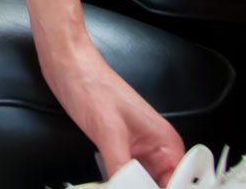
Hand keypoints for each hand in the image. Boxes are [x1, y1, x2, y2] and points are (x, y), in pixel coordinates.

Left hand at [41, 38, 185, 185]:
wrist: (69, 68)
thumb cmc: (92, 85)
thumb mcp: (109, 134)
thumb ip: (122, 170)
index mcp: (166, 142)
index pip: (177, 184)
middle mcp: (156, 148)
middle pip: (157, 186)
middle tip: (119, 187)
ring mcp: (137, 150)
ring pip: (139, 184)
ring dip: (125, 187)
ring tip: (111, 185)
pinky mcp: (118, 150)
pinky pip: (124, 177)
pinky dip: (115, 183)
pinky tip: (105, 184)